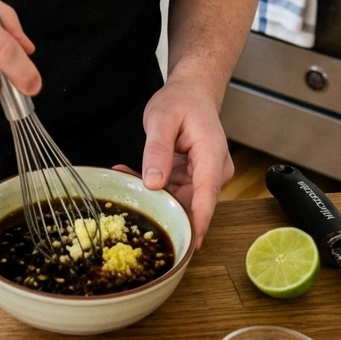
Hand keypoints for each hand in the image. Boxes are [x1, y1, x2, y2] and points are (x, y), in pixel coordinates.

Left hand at [115, 75, 232, 246]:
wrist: (193, 92)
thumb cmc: (182, 101)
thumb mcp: (161, 119)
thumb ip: (157, 150)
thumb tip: (154, 183)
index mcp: (211, 155)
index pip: (206, 196)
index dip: (197, 224)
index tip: (188, 247)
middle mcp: (214, 171)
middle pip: (191, 203)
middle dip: (162, 206)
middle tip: (131, 201)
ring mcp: (206, 176)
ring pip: (180, 199)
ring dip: (154, 195)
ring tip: (126, 178)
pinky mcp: (196, 179)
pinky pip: (175, 190)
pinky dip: (155, 186)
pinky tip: (132, 175)